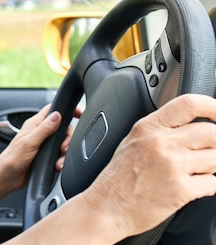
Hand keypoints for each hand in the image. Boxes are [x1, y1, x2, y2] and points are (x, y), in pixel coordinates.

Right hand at [82, 94, 215, 238]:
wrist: (106, 207)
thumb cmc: (118, 179)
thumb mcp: (132, 142)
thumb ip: (159, 130)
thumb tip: (191, 126)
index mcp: (147, 127)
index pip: (189, 104)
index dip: (213, 106)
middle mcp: (160, 142)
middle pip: (211, 132)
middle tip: (208, 152)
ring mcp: (172, 165)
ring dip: (211, 167)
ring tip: (194, 173)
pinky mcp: (181, 189)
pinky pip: (213, 183)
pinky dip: (207, 186)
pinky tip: (191, 188)